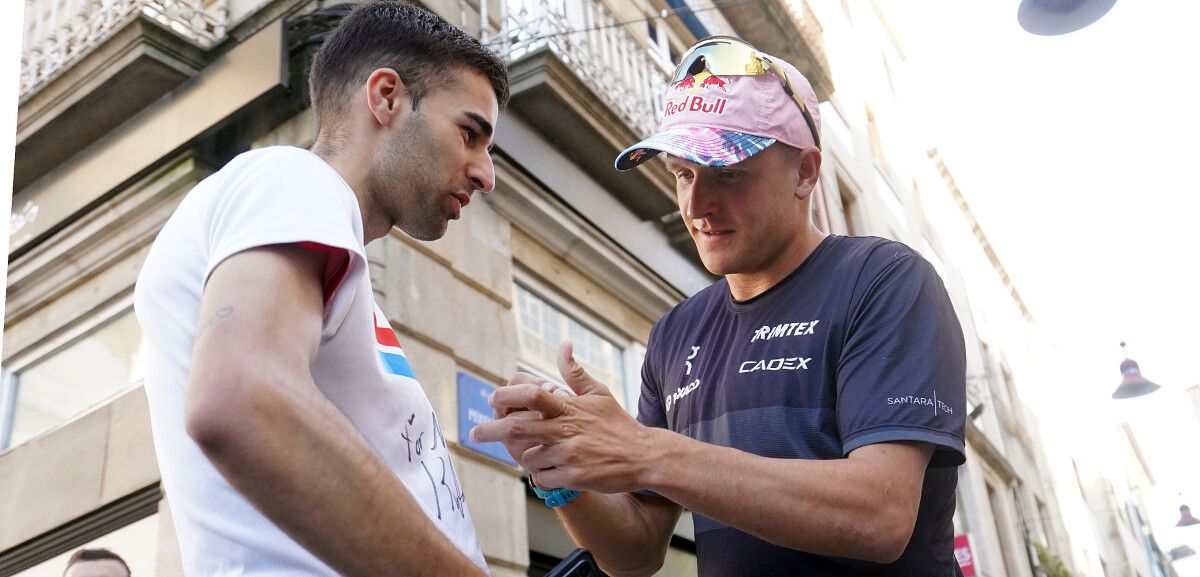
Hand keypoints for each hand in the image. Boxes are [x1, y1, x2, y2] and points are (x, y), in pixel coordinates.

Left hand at [471, 341, 656, 493]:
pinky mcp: (573, 477)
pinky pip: (542, 478)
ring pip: (527, 457)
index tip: (492, 399)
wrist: (644, 456)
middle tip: (475, 433)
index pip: (531, 394)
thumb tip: (563, 344)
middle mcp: (566, 430)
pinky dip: (540, 475)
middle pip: (516, 428)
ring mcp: (568, 455)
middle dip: (490, 430)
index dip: (507, 395)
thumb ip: (575, 373)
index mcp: (569, 408)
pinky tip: (550, 471)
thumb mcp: (599, 393)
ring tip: (535, 455)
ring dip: (524, 457)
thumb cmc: (618, 424)